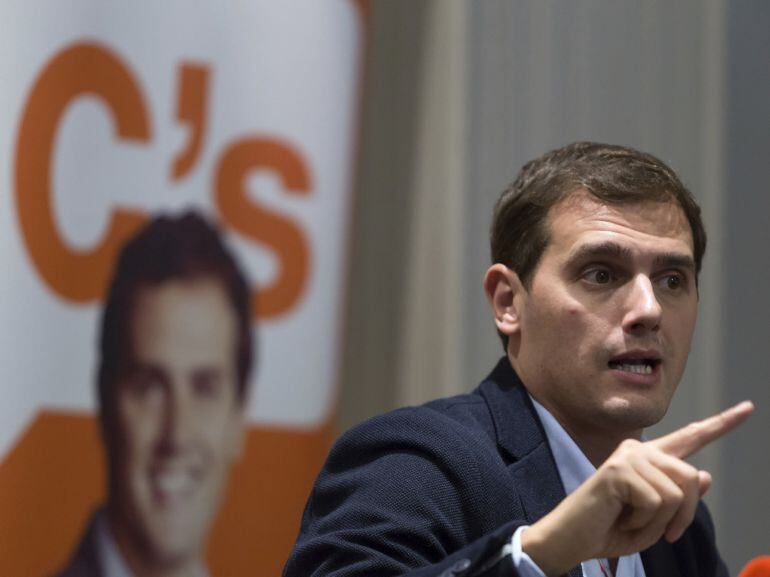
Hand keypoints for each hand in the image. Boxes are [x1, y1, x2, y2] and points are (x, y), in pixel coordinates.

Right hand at [521, 401, 753, 576]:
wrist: (574, 538)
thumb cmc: (611, 528)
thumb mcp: (657, 519)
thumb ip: (681, 497)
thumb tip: (704, 475)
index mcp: (650, 459)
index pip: (690, 437)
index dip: (721, 424)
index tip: (748, 408)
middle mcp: (639, 450)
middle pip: (691, 477)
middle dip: (684, 516)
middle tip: (663, 534)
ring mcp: (628, 457)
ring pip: (677, 494)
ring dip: (661, 522)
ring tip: (633, 522)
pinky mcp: (619, 469)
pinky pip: (657, 502)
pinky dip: (644, 523)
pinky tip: (622, 518)